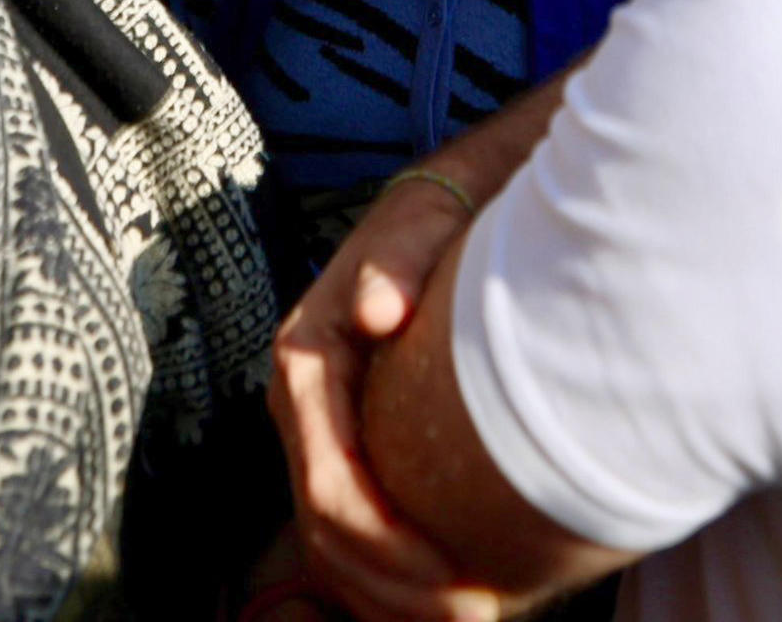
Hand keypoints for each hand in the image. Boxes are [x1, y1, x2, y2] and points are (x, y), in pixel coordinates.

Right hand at [271, 178, 479, 619]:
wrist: (446, 202)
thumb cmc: (439, 218)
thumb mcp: (421, 222)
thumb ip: (395, 261)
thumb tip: (374, 311)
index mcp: (307, 361)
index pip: (331, 487)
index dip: (388, 547)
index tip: (460, 581)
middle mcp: (304, 406)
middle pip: (329, 533)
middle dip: (396, 590)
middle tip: (478, 616)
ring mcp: (324, 430)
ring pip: (336, 546)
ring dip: (392, 597)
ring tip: (471, 615)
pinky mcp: (352, 442)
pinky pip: (357, 531)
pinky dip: (394, 578)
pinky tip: (450, 593)